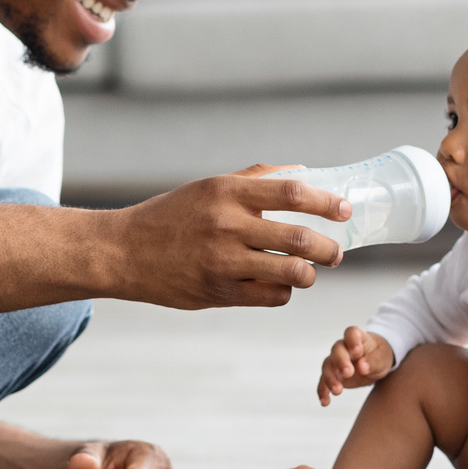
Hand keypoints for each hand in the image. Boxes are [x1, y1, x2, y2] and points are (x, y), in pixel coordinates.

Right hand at [106, 165, 346, 309]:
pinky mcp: (219, 292)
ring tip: (308, 271)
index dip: (326, 202)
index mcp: (226, 192)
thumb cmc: (170, 217)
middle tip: (336, 252)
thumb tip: (302, 172)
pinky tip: (277, 283)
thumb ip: (254, 179)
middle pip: (300, 238)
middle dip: (329, 249)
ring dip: (309, 274)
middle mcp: (227, 225)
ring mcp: (223, 262)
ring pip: (292, 273)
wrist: (123, 253)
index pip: (292, 192)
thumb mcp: (207, 187)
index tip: (343, 209)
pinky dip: (283, 290)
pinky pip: (272, 296)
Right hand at [317, 326, 393, 405]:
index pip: (351, 333)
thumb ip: (374, 361)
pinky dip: (323, 391)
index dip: (352, 341)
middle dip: (340, 362)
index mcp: (357, 337)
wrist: (374, 362)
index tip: (357, 352)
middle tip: (348, 373)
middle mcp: (343, 347)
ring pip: (328, 367)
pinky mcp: (333, 375)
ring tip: (338, 391)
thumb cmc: (379, 355)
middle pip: (337, 351)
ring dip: (331, 379)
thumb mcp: (383, 357)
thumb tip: (362, 367)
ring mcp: (335, 361)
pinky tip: (325, 402)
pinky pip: (324, 382)